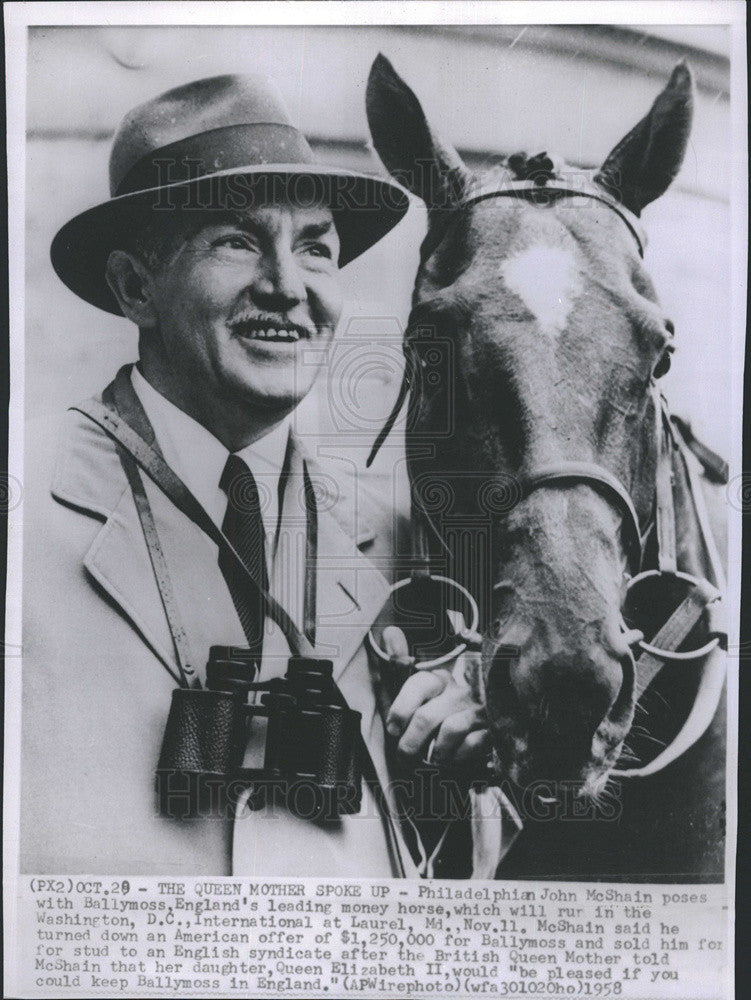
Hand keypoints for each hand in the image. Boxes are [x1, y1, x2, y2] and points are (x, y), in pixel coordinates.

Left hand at [381, 626, 489, 765]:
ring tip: (431, 759)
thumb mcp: (419, 691)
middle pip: (427, 717)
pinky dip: (459, 756)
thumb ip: (400, 666)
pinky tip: (454, 758)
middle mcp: (460, 691)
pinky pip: (472, 744)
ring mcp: (478, 710)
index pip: (419, 684)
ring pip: (451, 730)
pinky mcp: (492, 729)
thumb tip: (390, 632)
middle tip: (406, 755)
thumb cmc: (440, 714)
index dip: (401, 709)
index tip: (393, 728)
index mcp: (441, 679)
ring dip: (436, 752)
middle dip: (411, 743)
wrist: (480, 735)